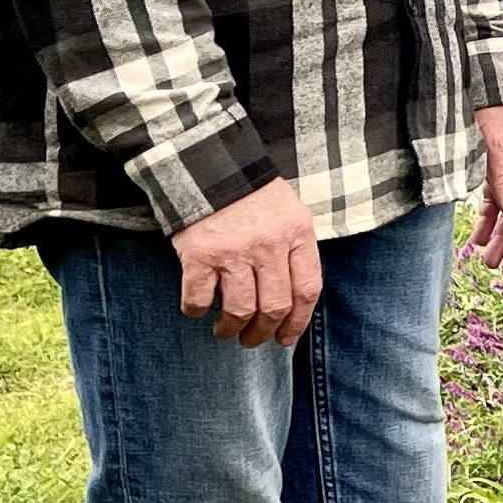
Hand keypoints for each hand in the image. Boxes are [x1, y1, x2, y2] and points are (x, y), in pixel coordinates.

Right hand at [173, 180, 322, 346]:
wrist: (211, 163)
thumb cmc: (254, 193)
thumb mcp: (290, 213)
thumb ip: (295, 250)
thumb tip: (294, 300)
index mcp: (296, 234)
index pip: (307, 290)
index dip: (298, 322)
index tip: (285, 337)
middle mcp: (268, 245)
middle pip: (274, 306)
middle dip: (263, 332)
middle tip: (252, 339)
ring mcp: (233, 251)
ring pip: (240, 309)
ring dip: (231, 328)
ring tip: (225, 331)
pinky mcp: (199, 253)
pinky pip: (199, 297)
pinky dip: (196, 310)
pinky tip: (197, 309)